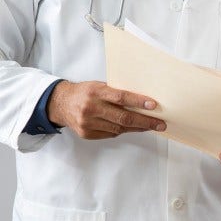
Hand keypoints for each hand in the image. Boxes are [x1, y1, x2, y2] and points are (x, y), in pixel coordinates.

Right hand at [47, 80, 165, 139]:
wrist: (60, 103)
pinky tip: (133, 128)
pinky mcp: (86, 134)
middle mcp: (91, 108)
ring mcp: (87, 123)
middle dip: (145, 121)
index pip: (121, 97)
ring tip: (151, 126)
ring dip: (137, 128)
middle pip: (122, 117)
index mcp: (96, 92)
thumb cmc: (85, 91)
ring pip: (118, 128)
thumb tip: (141, 99)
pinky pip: (110, 134)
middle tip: (160, 124)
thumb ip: (116, 92)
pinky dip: (123, 131)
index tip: (153, 105)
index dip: (138, 102)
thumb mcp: (100, 85)